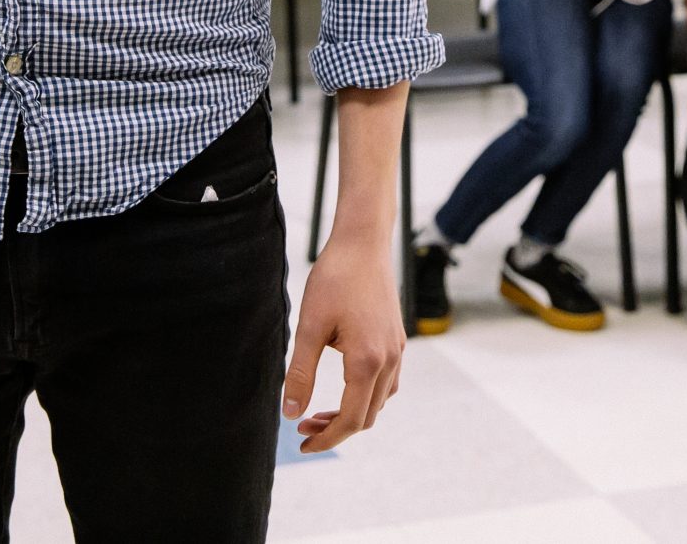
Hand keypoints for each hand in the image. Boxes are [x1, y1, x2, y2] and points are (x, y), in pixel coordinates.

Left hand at [283, 232, 403, 454]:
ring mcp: (397, 349)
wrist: (363, 241)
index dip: (327, 438)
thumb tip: (290, 413)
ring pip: (380, 400)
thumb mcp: (309, 327)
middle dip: (336, 428)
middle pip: (368, 415)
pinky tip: (345, 386)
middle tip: (302, 427)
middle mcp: (389, 359)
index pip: (351, 419)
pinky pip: (388, 381)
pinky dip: (367, 395)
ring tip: (319, 410)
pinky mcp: (397, 338)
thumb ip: (300, 374)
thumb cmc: (335, 278)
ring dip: (352, 413)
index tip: (302, 445)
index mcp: (367, 360)